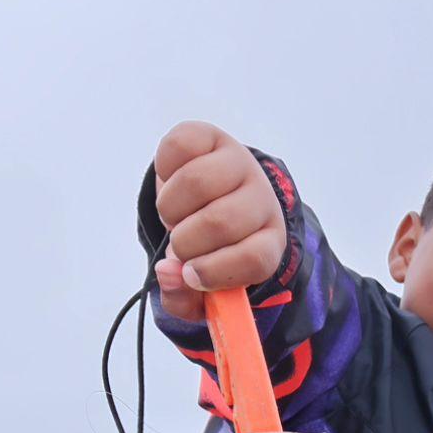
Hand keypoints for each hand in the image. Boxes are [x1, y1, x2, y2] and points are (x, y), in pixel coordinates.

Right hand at [152, 122, 287, 321]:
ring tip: (174, 215)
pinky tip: (170, 182)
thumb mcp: (200, 281)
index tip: (191, 275)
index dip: (216, 271)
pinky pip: (178, 147)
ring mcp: (238, 162)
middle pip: (220, 221)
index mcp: (269, 239)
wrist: (208, 195)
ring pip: (196, 182)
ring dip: (170, 208)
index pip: (256, 258)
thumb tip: (167, 273)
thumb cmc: (206, 245)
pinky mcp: (210, 136)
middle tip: (180, 242)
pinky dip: (163, 170)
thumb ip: (183, 296)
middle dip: (185, 241)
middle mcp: (261, 197)